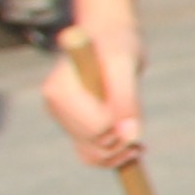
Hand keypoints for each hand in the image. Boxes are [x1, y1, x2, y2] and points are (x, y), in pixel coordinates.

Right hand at [42, 16, 142, 172]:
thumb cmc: (117, 45)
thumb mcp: (126, 66)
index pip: (95, 129)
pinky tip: (132, 145)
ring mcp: (63, 117)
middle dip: (122, 140)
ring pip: (92, 155)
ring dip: (119, 153)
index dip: (120, 126)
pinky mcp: (74, 125)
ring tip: (138, 140)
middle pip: (94, 144)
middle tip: (137, 121)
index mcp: (59, 91)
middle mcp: (55, 106)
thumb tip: (131, 137)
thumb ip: (127, 100)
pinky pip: (90, 155)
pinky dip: (112, 157)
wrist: (110, 37)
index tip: (132, 112)